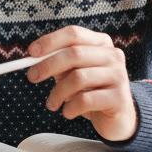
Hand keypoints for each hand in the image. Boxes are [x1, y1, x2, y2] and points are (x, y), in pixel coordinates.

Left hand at [26, 25, 136, 141]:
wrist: (118, 117)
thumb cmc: (91, 90)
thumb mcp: (74, 72)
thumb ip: (58, 62)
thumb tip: (34, 58)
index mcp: (101, 43)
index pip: (73, 34)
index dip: (50, 41)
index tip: (31, 52)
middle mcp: (113, 56)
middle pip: (74, 54)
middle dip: (48, 65)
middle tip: (32, 77)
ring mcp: (119, 76)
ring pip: (78, 78)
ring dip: (57, 92)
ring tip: (51, 104)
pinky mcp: (119, 98)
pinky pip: (86, 100)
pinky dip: (70, 108)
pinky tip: (68, 112)